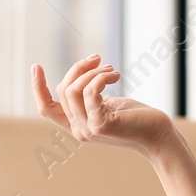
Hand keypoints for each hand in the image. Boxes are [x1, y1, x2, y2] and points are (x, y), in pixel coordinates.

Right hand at [32, 55, 174, 156]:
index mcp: (77, 125)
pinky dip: (100, 77)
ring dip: (92, 72)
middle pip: (63, 90)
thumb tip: (81, 75)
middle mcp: (79, 130)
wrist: (159, 136)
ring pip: (72, 90)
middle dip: (79, 68)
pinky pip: (90, 92)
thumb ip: (91, 96)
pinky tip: (115, 76)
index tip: (36, 66)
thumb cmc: (137, 118)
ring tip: (111, 70)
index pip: (46, 109)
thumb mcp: (108, 105)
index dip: (37, 88)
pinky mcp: (102, 125)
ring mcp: (89, 129)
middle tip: (98, 59)